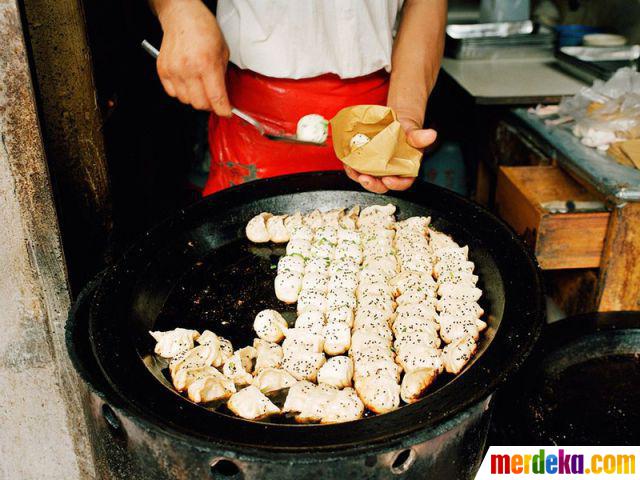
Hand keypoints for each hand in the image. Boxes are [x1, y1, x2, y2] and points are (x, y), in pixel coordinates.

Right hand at [156, 0, 231, 115]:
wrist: (181, 15)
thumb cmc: (203, 29)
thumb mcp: (223, 51)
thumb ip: (223, 75)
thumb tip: (223, 94)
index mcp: (206, 64)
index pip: (216, 98)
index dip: (223, 110)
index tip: (226, 112)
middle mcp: (188, 69)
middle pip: (200, 104)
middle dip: (210, 105)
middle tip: (214, 97)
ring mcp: (173, 70)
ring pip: (186, 101)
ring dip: (195, 98)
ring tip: (200, 85)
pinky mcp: (162, 70)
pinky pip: (173, 93)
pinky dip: (182, 92)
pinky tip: (187, 82)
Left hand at [345, 118, 436, 193]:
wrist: (394, 124)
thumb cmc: (405, 131)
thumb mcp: (413, 133)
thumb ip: (419, 136)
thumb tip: (431, 134)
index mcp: (405, 171)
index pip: (402, 183)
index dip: (396, 184)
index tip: (388, 179)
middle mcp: (390, 173)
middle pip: (382, 185)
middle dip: (373, 184)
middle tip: (365, 178)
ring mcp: (377, 171)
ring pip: (368, 179)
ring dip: (359, 177)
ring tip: (353, 169)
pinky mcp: (366, 165)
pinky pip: (358, 169)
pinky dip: (351, 167)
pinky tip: (348, 162)